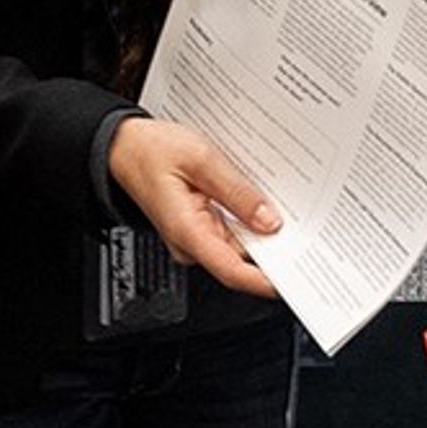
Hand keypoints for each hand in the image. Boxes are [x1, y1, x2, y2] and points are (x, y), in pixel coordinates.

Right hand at [106, 115, 281, 300]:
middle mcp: (190, 244)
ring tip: (277, 204)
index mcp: (188, 232)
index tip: (296, 278)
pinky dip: (247, 222)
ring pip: (238, 246)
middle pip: (241, 260)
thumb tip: (269, 221)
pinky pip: (230, 233)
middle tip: (303, 227)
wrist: (123, 148)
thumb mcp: (201, 160)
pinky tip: (257, 203)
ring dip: (260, 231)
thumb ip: (237, 192)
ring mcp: (194, 239)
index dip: (267, 280)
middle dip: (272, 248)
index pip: (233, 271)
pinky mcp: (198, 229)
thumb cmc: (150, 151)